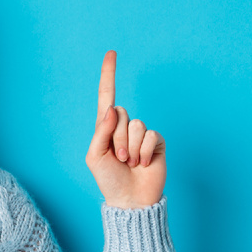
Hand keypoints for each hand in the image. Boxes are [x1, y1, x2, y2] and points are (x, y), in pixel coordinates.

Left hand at [85, 50, 165, 208]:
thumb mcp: (95, 156)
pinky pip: (150, 135)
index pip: (107, 96)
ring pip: (136, 125)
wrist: (130, 199)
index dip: (109, 74)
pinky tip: (143, 164)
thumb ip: (102, 131)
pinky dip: (143, 152)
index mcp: (106, 127)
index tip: (112, 52)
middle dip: (117, 139)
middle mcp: (124, 126)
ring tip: (129, 164)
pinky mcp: (156, 142)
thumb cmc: (109, 179)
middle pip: (121, 113)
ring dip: (130, 148)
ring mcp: (141, 134)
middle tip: (118, 159)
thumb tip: (114, 109)